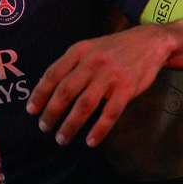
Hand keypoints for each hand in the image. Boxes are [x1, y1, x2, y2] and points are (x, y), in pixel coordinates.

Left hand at [27, 24, 175, 146]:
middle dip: (52, 112)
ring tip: (62, 138)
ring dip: (71, 124)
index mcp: (80, 51)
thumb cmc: (115, 48)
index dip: (40, 93)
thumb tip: (47, 88)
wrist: (151, 42)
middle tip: (44, 127)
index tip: (32, 110)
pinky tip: (91, 141)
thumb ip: (72, 64)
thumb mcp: (90, 47)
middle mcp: (92, 62)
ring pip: (85, 105)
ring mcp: (110, 75)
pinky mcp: (127, 88)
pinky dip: (99, 129)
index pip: (53, 73)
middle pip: (66, 91)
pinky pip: (110, 113)